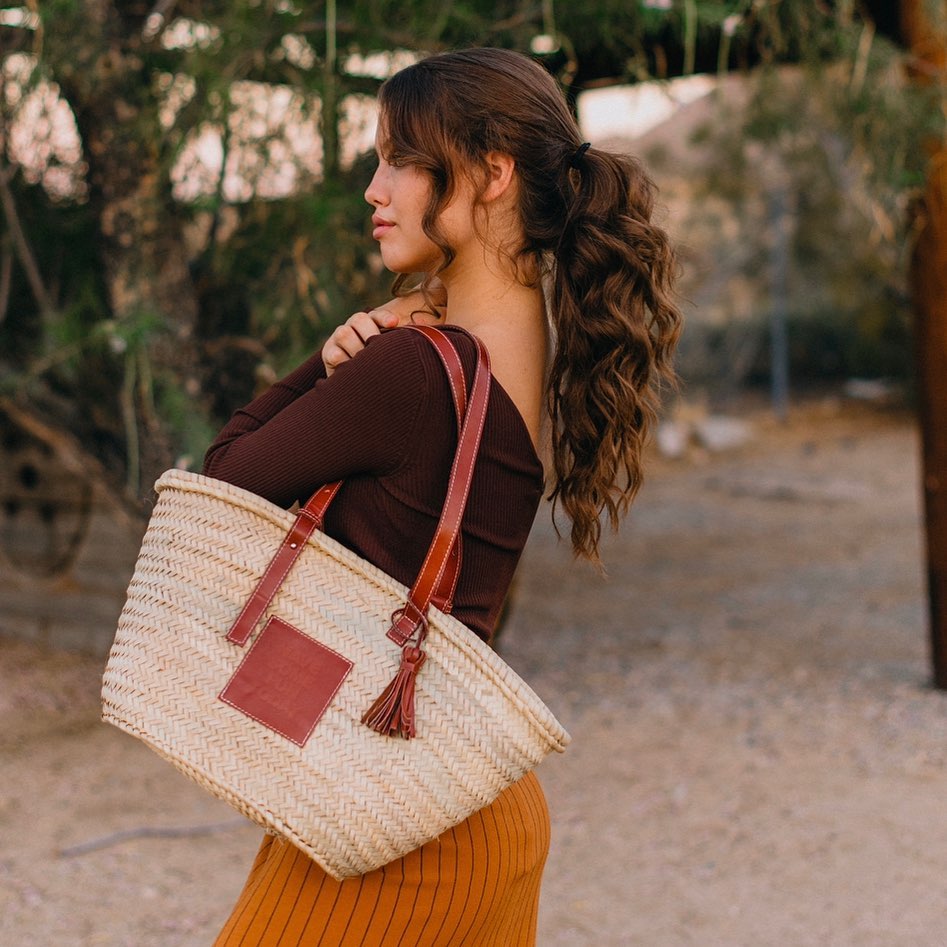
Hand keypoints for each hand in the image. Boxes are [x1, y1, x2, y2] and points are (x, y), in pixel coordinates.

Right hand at [322, 285, 445, 375]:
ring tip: (365, 361)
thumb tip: (438, 330)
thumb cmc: (392, 377)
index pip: (376, 315)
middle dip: (369, 332)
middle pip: (358, 319)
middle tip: (377, 346)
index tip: (394, 325)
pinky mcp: (329, 356)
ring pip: (344, 333)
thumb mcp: (405, 358)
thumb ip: (419, 343)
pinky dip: (343, 359)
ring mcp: (340, 342)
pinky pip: (333, 352)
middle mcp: (357, 331)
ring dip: (356, 347)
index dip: (383, 318)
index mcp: (375, 328)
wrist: (363, 403)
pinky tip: (350, 368)